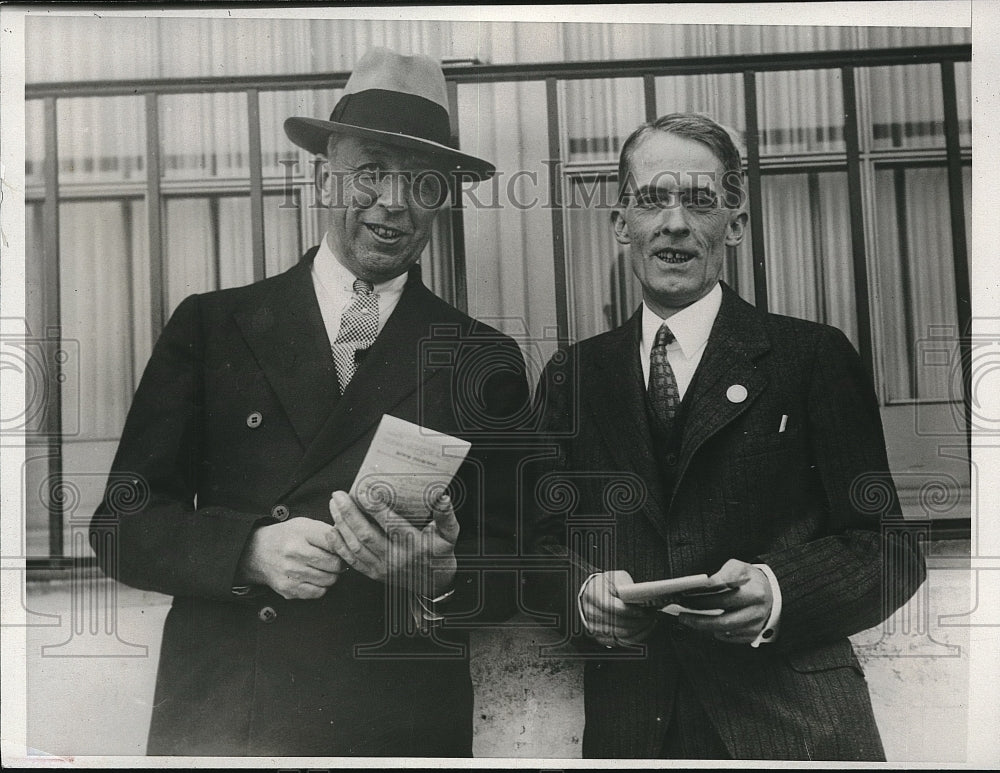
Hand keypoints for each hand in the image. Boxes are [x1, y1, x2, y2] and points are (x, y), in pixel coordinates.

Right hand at [236, 517, 346, 599]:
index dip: (344, 546)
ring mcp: (291, 572)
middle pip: (334, 563)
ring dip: (332, 576)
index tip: (345, 548)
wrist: (258, 552)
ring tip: (324, 568)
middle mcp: (294, 552)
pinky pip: (318, 593)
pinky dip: (321, 587)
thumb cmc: (287, 537)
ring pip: (329, 580)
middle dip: (340, 563)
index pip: (334, 540)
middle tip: (336, 560)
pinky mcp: (288, 589)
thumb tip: (350, 542)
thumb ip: (327, 531)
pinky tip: (315, 578)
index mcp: (301, 532)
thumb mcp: (305, 524)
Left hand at [326, 490, 458, 595]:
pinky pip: (352, 560)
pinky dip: (339, 546)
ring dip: (341, 525)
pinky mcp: (374, 574)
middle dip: (349, 513)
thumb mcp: (449, 535)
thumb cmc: (441, 555)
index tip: (363, 491)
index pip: (392, 524)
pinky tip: (332, 530)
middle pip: (366, 534)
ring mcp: (383, 568)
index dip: (376, 508)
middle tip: (338, 495)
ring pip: (356, 546)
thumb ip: (446, 516)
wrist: (435, 586)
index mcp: (415, 545)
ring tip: (333, 506)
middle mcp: (396, 558)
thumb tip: (443, 497)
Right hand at [580, 570, 657, 646]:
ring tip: (649, 622)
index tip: (643, 611)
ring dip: (638, 630)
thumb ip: (625, 585)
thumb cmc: (606, 585)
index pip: (612, 607)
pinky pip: (620, 641)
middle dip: (638, 621)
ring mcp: (594, 626)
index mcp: (593, 595)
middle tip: (651, 616)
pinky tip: (643, 629)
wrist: (593, 593)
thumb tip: (640, 595)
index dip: (630, 611)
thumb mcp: (615, 577)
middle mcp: (590, 612)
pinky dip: (634, 637)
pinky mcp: (600, 636)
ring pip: (620, 634)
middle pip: (617, 622)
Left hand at [675, 559, 772, 643]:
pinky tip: (703, 624)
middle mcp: (757, 612)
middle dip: (699, 618)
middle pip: (723, 620)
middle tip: (681, 614)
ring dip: (703, 626)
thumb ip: (723, 574)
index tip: (685, 597)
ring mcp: (756, 625)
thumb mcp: (739, 567)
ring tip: (688, 619)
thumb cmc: (750, 578)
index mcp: (754, 593)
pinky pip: (730, 637)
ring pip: (725, 631)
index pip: (724, 598)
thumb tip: (704, 586)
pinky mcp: (753, 635)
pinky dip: (714, 632)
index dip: (702, 599)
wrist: (772, 592)